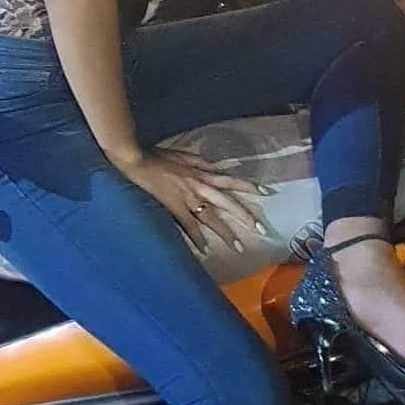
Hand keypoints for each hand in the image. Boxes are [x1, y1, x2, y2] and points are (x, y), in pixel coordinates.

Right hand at [110, 144, 269, 254]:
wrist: (138, 160)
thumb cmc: (158, 155)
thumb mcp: (183, 154)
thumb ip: (200, 161)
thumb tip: (215, 167)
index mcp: (202, 172)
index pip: (230, 179)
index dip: (248, 185)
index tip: (266, 192)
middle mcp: (199, 185)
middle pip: (227, 202)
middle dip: (244, 215)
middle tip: (260, 228)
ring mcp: (188, 198)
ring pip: (212, 217)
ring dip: (225, 233)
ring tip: (238, 247)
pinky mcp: (175, 207)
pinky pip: (189, 225)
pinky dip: (197, 238)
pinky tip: (205, 250)